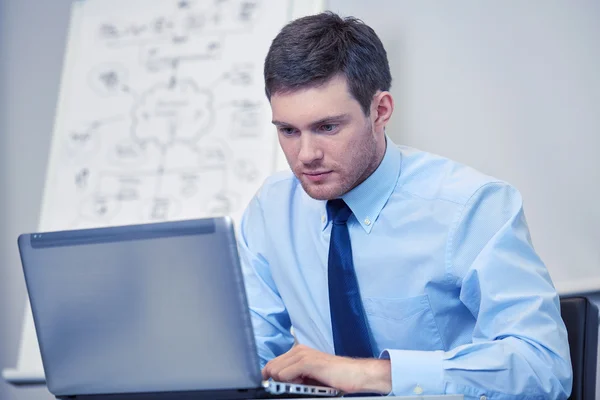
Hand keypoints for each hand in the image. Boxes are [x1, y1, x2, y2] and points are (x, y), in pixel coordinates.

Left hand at [261, 344, 391, 394]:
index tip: (275, 386)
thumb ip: (294, 376)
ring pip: (275, 371)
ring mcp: (302, 355)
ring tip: (303, 385)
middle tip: (293, 386)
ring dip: (284, 383)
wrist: (354, 374)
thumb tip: (276, 382)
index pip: (272, 364)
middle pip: (270, 367)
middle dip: (276, 380)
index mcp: (298, 352)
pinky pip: (284, 374)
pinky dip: (289, 383)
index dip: (270, 377)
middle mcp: (298, 350)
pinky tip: (303, 383)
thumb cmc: (335, 377)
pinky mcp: (307, 362)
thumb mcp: (309, 377)